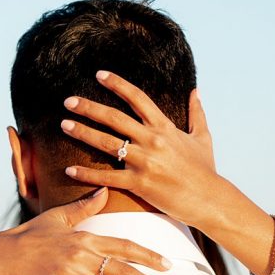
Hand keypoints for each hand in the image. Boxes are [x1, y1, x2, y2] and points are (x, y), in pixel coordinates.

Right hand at [0, 186, 174, 274]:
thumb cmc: (29, 236)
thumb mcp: (57, 218)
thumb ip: (84, 207)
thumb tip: (104, 191)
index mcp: (85, 239)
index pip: (124, 246)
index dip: (148, 256)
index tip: (169, 266)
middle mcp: (81, 256)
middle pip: (122, 270)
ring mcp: (67, 274)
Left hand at [60, 70, 224, 227]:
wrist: (210, 199)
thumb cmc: (205, 170)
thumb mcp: (203, 137)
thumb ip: (197, 112)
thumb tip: (195, 90)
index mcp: (164, 127)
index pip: (137, 98)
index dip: (117, 84)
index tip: (99, 75)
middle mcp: (152, 140)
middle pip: (114, 118)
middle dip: (89, 107)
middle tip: (68, 101)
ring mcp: (144, 162)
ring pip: (107, 143)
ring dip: (83, 133)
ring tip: (63, 125)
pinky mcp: (139, 183)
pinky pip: (107, 177)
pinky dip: (87, 174)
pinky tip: (69, 170)